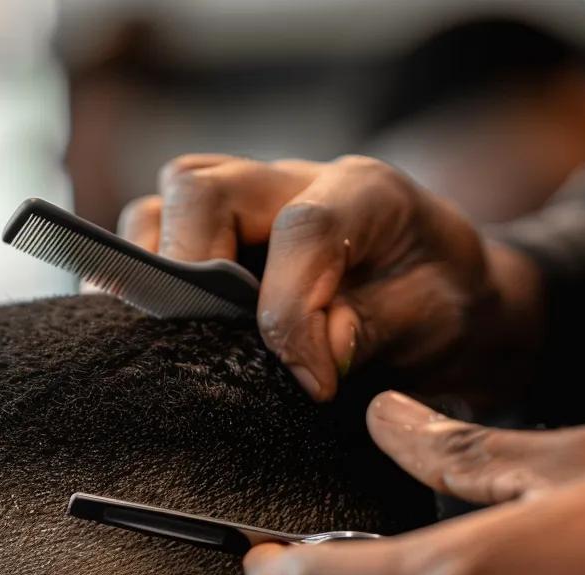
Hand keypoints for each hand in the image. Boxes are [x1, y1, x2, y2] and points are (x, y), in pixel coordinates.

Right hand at [121, 154, 540, 402]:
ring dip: (152, 270)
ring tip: (175, 337)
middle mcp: (291, 180)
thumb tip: (312, 355)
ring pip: (161, 205)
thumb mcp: (431, 322)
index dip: (291, 315)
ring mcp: (246, 203)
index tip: (312, 382)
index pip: (298, 230)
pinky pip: (153, 236)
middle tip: (207, 345)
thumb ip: (373, 330)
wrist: (440, 293)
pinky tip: (165, 329)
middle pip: (200, 189)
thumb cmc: (435, 303)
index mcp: (362, 192)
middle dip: (188, 267)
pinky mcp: (216, 234)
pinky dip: (144, 280)